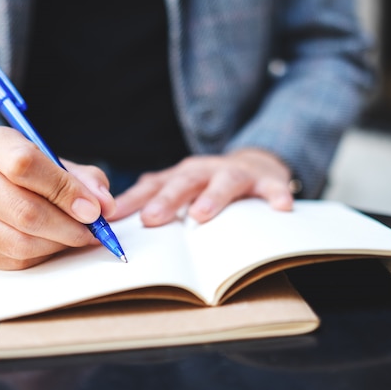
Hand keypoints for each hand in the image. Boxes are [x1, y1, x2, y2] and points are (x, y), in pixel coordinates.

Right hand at [0, 126, 115, 269]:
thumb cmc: (31, 171)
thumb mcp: (59, 163)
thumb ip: (86, 181)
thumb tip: (104, 207)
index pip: (25, 165)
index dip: (65, 191)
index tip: (92, 210)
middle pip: (22, 209)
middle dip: (66, 226)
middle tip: (91, 231)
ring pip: (16, 241)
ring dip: (56, 245)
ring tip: (75, 237)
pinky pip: (10, 259)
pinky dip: (41, 256)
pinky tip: (53, 244)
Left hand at [112, 148, 293, 225]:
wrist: (253, 165)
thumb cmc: (207, 185)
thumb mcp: (180, 189)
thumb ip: (154, 200)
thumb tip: (112, 224)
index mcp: (179, 175)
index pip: (151, 186)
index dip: (130, 202)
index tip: (109, 219)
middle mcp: (204, 170)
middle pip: (184, 181)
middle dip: (167, 200)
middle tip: (151, 219)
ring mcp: (234, 173)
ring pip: (224, 181)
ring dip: (213, 197)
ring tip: (201, 215)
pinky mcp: (264, 180)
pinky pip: (271, 187)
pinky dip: (276, 195)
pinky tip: (281, 207)